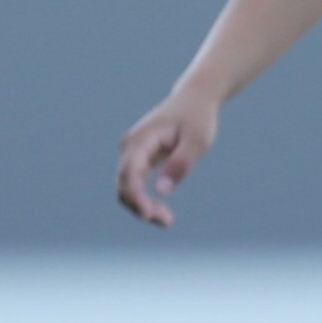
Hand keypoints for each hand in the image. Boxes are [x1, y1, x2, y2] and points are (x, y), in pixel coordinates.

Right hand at [116, 90, 217, 225]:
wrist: (194, 100)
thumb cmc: (198, 119)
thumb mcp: (198, 140)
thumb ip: (181, 164)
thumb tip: (162, 191)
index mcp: (142, 138)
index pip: (129, 172)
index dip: (135, 196)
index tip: (147, 215)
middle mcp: (130, 146)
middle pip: (124, 184)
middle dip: (140, 206)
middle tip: (167, 222)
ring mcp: (132, 153)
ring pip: (127, 188)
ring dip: (142, 207)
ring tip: (167, 221)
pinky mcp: (139, 160)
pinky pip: (135, 185)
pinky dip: (145, 201)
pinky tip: (162, 212)